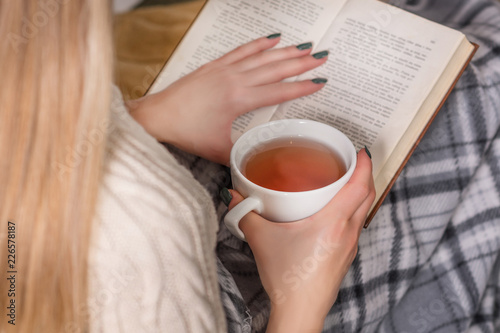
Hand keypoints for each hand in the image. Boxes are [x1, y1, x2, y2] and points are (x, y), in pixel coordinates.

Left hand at [127, 35, 327, 164]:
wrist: (158, 116)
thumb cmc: (184, 131)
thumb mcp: (218, 149)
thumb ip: (240, 155)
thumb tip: (254, 162)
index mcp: (239, 99)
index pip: (279, 91)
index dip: (302, 87)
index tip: (320, 82)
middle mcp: (234, 79)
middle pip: (275, 68)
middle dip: (301, 63)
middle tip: (321, 57)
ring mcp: (224, 69)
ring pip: (261, 56)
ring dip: (285, 51)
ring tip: (304, 46)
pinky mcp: (215, 65)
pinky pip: (242, 50)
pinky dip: (258, 43)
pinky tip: (271, 38)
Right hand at [227, 149, 374, 331]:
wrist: (300, 311)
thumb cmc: (288, 278)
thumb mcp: (261, 240)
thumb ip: (246, 214)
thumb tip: (234, 196)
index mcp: (333, 223)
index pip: (359, 187)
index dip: (364, 165)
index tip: (359, 151)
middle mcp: (348, 232)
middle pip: (367, 196)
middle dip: (364, 175)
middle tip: (350, 161)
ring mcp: (350, 246)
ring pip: (364, 211)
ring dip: (359, 193)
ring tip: (341, 183)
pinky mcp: (346, 256)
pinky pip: (356, 225)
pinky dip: (351, 211)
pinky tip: (331, 213)